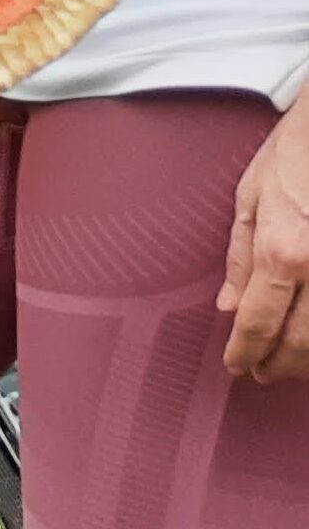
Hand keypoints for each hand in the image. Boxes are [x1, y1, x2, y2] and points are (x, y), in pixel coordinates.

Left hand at [230, 102, 308, 379]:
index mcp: (282, 251)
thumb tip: (229, 303)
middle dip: (279, 365)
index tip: (237, 366)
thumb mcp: (249, 198)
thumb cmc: (296, 154)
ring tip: (293, 365)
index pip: (256, 322)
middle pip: (300, 341)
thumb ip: (239, 257)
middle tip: (264, 374)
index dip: (244, 352)